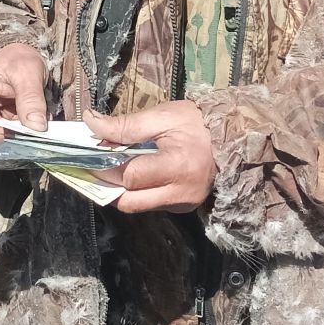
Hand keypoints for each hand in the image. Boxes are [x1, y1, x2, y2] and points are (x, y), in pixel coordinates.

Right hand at [0, 43, 49, 140]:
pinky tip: (29, 128)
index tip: (20, 134)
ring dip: (13, 138)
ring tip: (32, 128)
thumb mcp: (28, 72)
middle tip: (32, 134)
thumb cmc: (19, 59)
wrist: (21, 58)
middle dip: (7, 137)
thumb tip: (36, 127)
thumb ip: (31, 98)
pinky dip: (17, 136)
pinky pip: (1, 138)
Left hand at [85, 102, 215, 213]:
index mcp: (176, 166)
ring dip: (119, 189)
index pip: (128, 176)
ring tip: (112, 167)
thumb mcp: (162, 116)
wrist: (234, 138)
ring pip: (137, 205)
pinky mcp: (183, 207)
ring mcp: (182, 204)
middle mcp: (179, 193)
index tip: (88, 154)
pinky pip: (150, 204)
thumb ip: (125, 124)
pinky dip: (137, 191)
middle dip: (107, 184)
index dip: (105, 167)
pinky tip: (134, 173)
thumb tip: (91, 123)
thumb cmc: (197, 124)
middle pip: (128, 200)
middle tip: (94, 165)